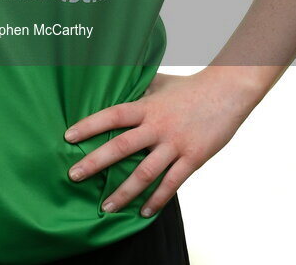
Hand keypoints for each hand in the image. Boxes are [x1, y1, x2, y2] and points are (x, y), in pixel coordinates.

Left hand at [64, 69, 257, 215]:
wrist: (227, 91)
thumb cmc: (191, 86)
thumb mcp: (160, 82)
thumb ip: (139, 88)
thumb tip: (117, 84)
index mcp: (147, 106)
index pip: (112, 115)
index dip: (89, 125)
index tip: (68, 136)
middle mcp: (157, 126)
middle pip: (121, 146)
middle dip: (95, 162)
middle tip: (73, 175)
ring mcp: (175, 144)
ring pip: (144, 173)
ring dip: (123, 192)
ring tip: (106, 207)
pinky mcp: (193, 158)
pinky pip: (172, 184)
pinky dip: (157, 200)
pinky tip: (144, 213)